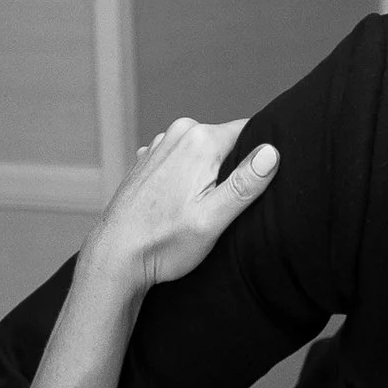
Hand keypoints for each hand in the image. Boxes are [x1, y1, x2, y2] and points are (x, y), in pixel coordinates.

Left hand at [84, 118, 278, 294]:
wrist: (116, 256)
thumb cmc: (164, 243)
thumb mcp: (214, 219)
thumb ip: (244, 184)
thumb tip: (272, 152)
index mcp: (200, 140)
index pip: (250, 131)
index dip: (260, 158)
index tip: (256, 186)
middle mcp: (179, 132)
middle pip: (226, 142)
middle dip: (234, 168)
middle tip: (227, 205)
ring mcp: (159, 145)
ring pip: (203, 151)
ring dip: (209, 173)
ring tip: (200, 207)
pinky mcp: (148, 160)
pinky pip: (182, 160)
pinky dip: (188, 176)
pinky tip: (181, 204)